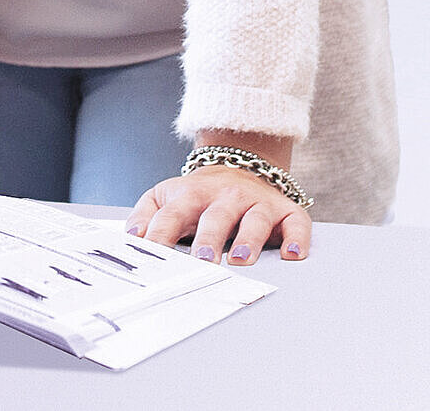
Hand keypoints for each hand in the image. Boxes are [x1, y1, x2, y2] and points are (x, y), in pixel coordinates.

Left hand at [127, 166, 310, 266]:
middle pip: (216, 217)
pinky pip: (296, 223)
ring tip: (241, 259)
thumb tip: (133, 236)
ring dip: (248, 239)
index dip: (162, 233)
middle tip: (204, 260)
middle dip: (210, 238)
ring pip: (255, 220)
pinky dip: (297, 238)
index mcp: (192, 195)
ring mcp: (257, 203)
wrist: (239, 169)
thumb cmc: (198, 195)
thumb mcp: (166, 196)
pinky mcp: (286, 211)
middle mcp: (226, 197)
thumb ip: (146, 215)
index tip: (154, 253)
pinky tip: (292, 254)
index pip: (174, 214)